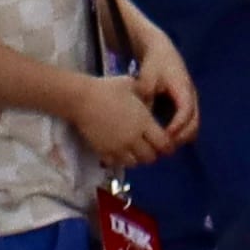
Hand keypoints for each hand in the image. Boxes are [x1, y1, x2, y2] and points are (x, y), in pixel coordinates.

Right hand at [61, 75, 176, 168]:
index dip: (167, 145)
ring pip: (135, 163)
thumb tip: (153, 94)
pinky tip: (120, 150)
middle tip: (151, 147)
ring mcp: (118, 147)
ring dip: (137, 158)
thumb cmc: (108, 88)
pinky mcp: (104, 152)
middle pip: (150, 157)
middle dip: (153, 153)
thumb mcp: (132, 85)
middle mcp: (133, 137)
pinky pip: (117, 164)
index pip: (164, 143)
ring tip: (135, 149)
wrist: (82, 99)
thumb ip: (146, 92)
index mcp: (143, 121)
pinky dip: (121, 160)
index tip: (165, 142)